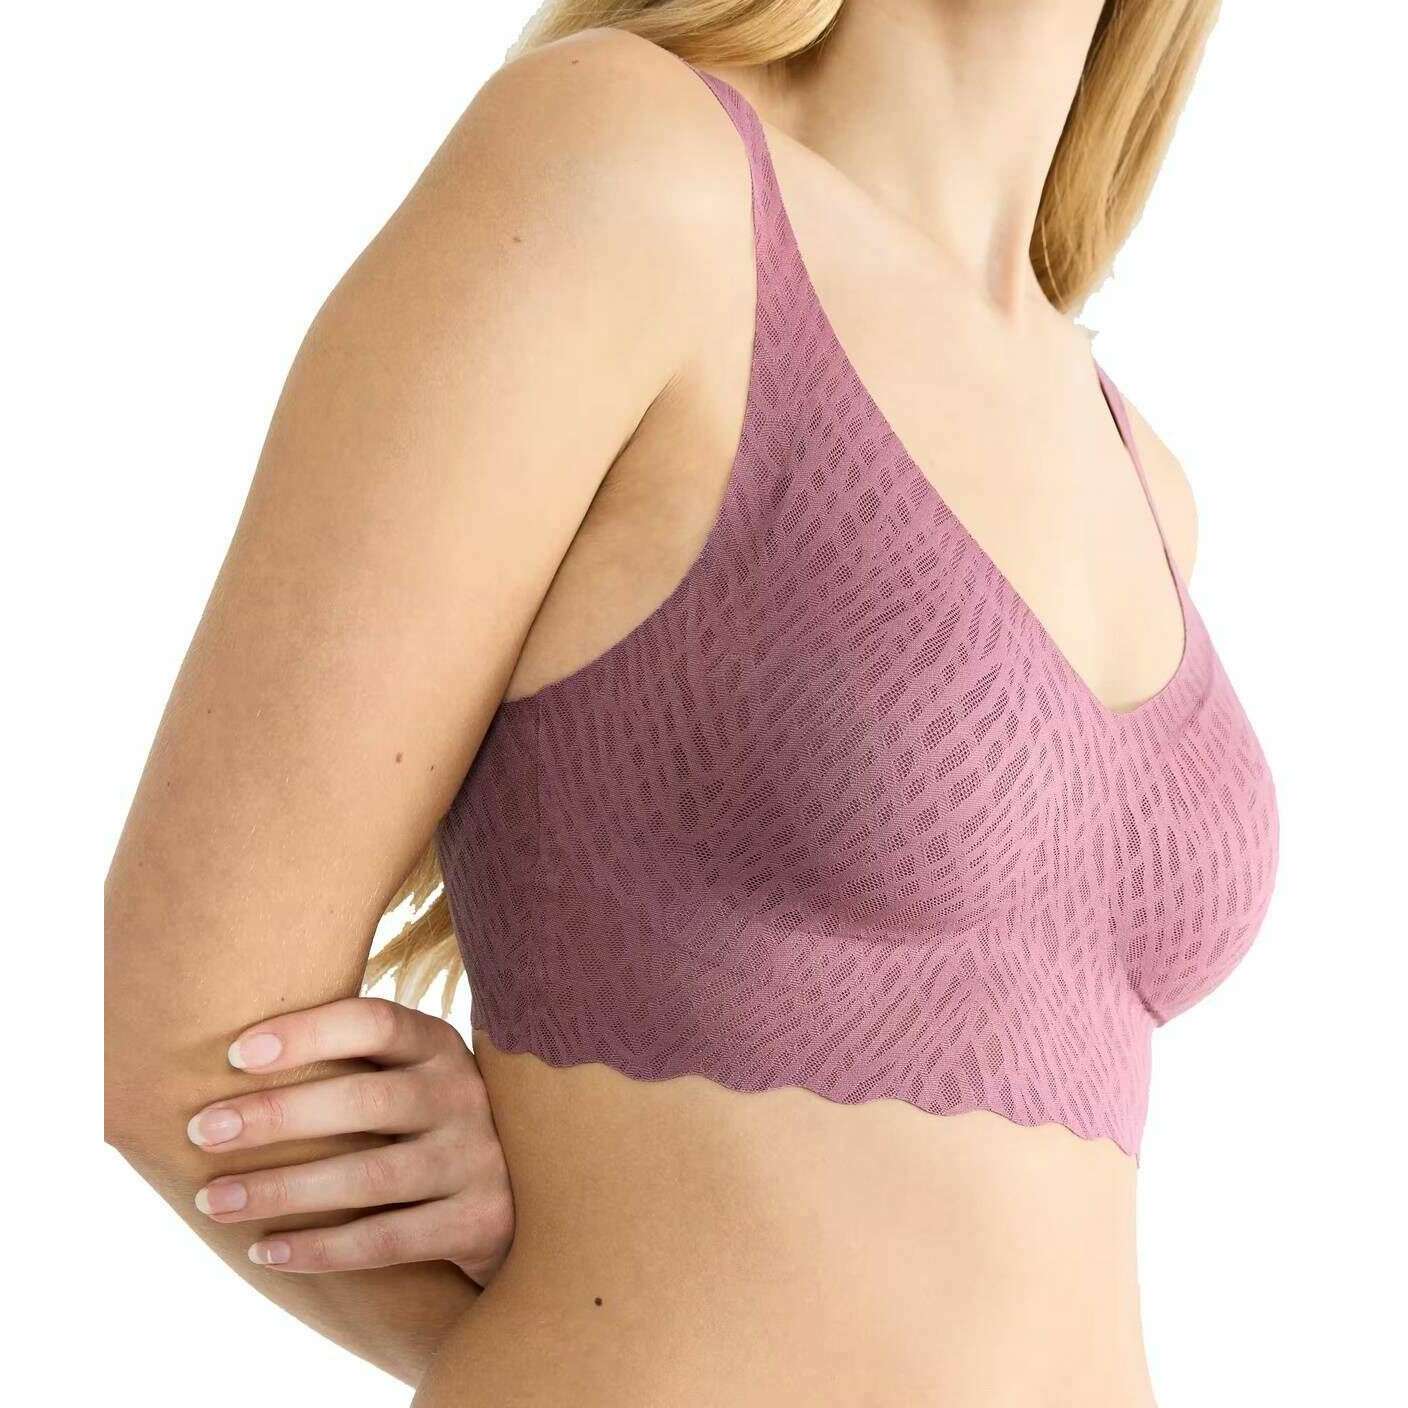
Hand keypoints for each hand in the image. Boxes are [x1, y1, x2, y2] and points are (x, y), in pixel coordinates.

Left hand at [185, 997, 512, 1284]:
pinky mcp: (480, 1222)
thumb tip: (228, 1056)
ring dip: (282, 1190)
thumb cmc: (431, 1125)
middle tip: (202, 1130)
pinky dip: (319, 1250)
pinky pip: (386, 1240)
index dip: (307, 1033)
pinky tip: (264, 1250)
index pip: (375, 1022)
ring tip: (213, 1200)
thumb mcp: (413, 1077)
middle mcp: (464, 1094)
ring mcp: (478, 1159)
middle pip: (364, 1100)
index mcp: (440, 1045)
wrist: (531, 1198)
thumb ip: (354, 1062)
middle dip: (276, 1115)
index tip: (235, 1053)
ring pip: (368, 1177)